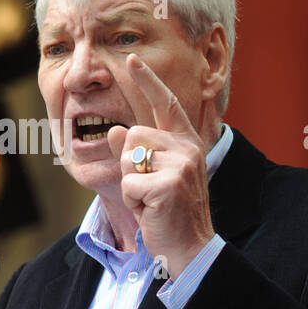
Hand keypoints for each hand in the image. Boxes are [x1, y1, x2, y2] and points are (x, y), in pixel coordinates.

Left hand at [107, 54, 216, 278]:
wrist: (192, 248)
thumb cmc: (171, 214)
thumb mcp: (152, 179)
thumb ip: (136, 152)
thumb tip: (116, 130)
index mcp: (186, 144)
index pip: (165, 105)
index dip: (148, 82)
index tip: (131, 60)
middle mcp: (187, 149)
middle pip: (134, 134)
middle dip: (131, 165)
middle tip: (150, 191)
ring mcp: (181, 165)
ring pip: (129, 158)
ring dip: (132, 185)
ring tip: (152, 202)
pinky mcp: (169, 184)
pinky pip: (130, 183)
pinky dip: (134, 202)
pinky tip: (152, 211)